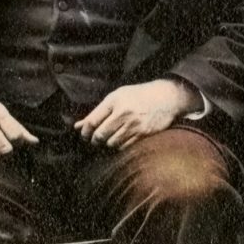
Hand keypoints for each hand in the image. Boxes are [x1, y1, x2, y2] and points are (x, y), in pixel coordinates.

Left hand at [76, 78, 195, 148]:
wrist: (166, 97)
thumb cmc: (138, 96)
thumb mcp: (116, 97)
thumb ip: (97, 112)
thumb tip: (77, 126)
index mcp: (115, 101)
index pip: (92, 122)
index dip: (84, 131)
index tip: (85, 134)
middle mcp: (124, 113)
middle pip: (100, 135)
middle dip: (95, 140)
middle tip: (96, 139)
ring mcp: (134, 125)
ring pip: (111, 144)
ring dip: (107, 144)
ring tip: (110, 138)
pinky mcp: (143, 134)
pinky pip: (124, 147)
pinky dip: (119, 146)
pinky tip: (121, 140)